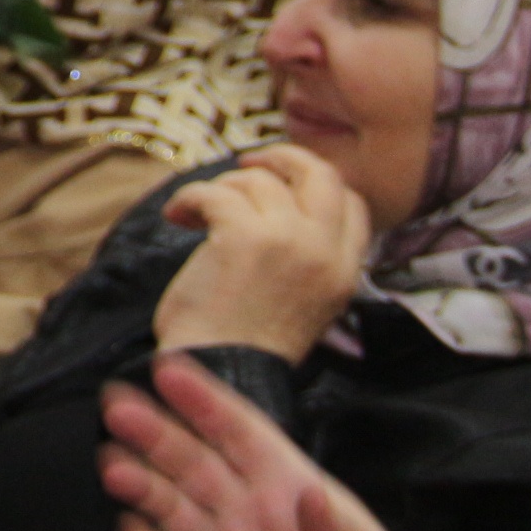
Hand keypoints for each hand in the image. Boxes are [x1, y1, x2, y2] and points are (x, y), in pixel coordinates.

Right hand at [101, 353, 416, 530]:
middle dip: (154, 431)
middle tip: (118, 406)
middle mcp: (242, 506)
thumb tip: (309, 496)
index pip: (238, 431)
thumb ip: (339, 529)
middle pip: (190, 460)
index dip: (203, 399)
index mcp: (283, 482)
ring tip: (114, 468)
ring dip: (140, 484)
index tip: (168, 369)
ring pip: (169, 504)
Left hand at [154, 147, 368, 364]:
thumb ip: (308, 256)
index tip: (281, 182)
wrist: (220, 372)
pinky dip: (188, 197)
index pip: (353, 203)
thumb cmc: (245, 341)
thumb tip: (281, 199)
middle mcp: (326, 253)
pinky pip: (213, 191)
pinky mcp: (245, 237)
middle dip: (281, 157)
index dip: (315, 182)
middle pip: (320, 173)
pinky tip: (177, 217)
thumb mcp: (302, 299)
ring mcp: (290, 242)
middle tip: (246, 165)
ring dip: (220, 189)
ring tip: (198, 215)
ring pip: (258, 181)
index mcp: (347, 272)